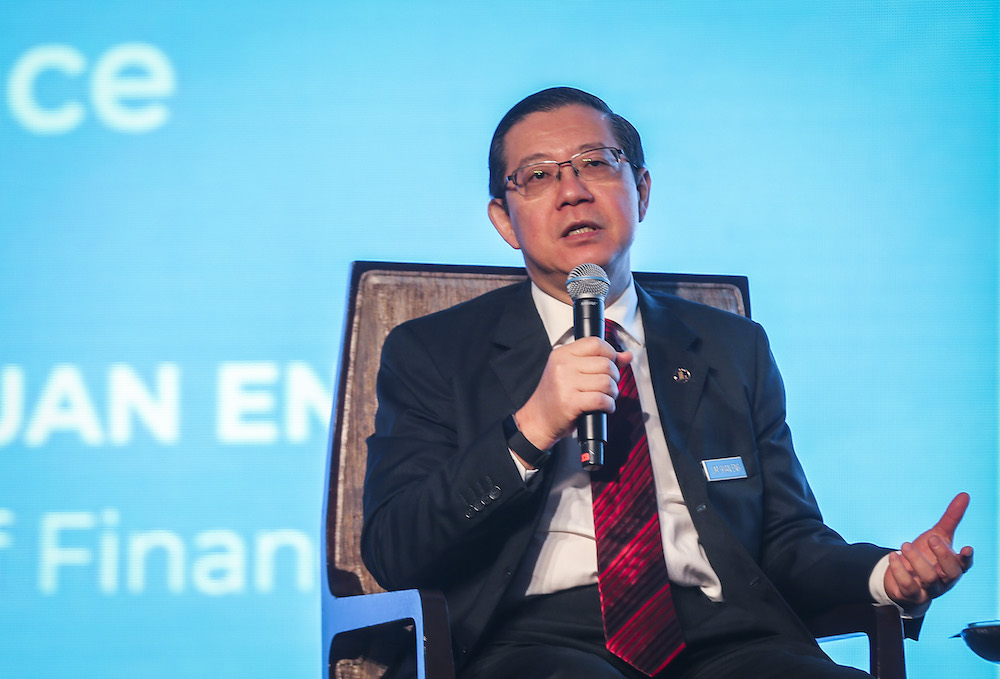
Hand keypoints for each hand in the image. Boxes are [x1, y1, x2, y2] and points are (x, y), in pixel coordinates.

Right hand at [514, 337, 631, 454]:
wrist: (538, 419)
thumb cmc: (555, 396)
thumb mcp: (572, 372)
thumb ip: (599, 361)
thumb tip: (626, 356)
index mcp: (562, 354)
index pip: (595, 343)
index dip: (610, 353)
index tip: (611, 363)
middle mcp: (563, 366)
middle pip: (605, 363)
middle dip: (614, 377)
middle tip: (608, 385)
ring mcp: (566, 384)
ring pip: (606, 381)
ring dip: (612, 393)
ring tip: (605, 397)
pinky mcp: (570, 402)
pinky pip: (602, 399)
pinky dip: (609, 405)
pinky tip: (603, 407)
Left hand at [884, 492, 973, 607]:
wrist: (904, 579)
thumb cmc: (926, 555)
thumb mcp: (937, 535)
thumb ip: (951, 518)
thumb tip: (965, 495)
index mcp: (953, 566)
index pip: (965, 565)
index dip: (967, 558)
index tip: (966, 547)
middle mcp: (944, 580)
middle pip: (951, 573)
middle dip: (942, 556)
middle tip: (931, 538)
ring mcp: (929, 590)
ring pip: (929, 579)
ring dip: (917, 561)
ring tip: (905, 545)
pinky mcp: (912, 595)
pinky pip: (908, 587)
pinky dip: (900, 571)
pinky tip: (893, 556)